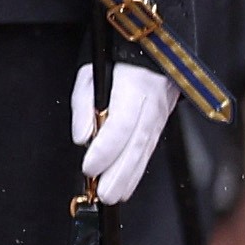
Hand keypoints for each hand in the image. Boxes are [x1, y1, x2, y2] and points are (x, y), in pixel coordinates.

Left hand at [73, 62, 177, 207]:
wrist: (154, 47)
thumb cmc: (115, 58)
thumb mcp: (90, 72)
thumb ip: (83, 105)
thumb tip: (82, 139)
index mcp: (134, 86)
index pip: (120, 125)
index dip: (105, 149)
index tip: (88, 167)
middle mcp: (152, 103)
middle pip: (137, 143)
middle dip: (119, 173)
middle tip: (103, 194)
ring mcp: (161, 113)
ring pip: (146, 150)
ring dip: (129, 177)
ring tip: (113, 196)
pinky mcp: (162, 121)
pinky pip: (149, 148)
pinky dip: (137, 168)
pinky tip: (126, 185)